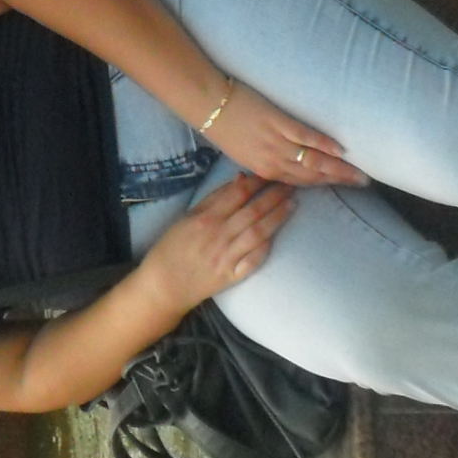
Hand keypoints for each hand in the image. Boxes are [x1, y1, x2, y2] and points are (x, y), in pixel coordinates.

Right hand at [136, 174, 295, 311]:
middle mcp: (218, 235)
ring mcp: (227, 256)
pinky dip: (266, 246)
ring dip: (277, 217)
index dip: (257, 182)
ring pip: (258, 232)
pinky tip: (277, 235)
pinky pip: (254, 259)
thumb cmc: (172, 247)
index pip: (238, 193)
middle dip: (275, 196)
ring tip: (293, 204)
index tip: (271, 174)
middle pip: (253, 211)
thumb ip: (214, 199)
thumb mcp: (187, 217)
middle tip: (290, 184)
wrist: (164, 284)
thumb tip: (240, 180)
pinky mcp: (232, 275)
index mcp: (205, 218)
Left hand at [204, 79, 364, 184]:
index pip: (299, 182)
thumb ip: (262, 161)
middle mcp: (272, 161)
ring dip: (337, 167)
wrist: (208, 105)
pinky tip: (340, 149)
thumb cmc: (223, 127)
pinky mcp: (277, 123)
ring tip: (358, 172)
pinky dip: (323, 144)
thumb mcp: (241, 152)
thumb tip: (278, 165)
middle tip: (362, 183)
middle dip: (338, 180)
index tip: (342, 186)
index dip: (322, 185)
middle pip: (311, 175)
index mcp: (263, 170)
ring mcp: (276, 143)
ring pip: (312, 161)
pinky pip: (304, 137)